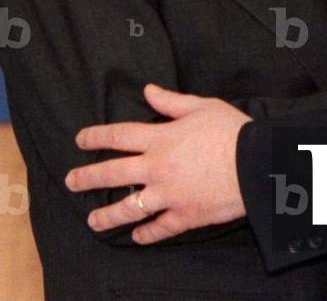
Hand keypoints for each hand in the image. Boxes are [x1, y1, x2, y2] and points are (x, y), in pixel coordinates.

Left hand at [65, 83, 251, 244]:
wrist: (256, 164)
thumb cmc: (232, 130)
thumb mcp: (203, 107)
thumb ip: (172, 102)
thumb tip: (148, 90)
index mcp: (161, 138)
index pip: (119, 136)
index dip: (96, 136)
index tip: (80, 140)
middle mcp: (157, 168)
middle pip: (113, 174)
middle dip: (88, 177)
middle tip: (71, 181)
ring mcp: (168, 195)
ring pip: (128, 208)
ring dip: (107, 215)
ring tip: (93, 220)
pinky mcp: (183, 216)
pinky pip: (159, 228)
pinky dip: (146, 234)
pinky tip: (137, 236)